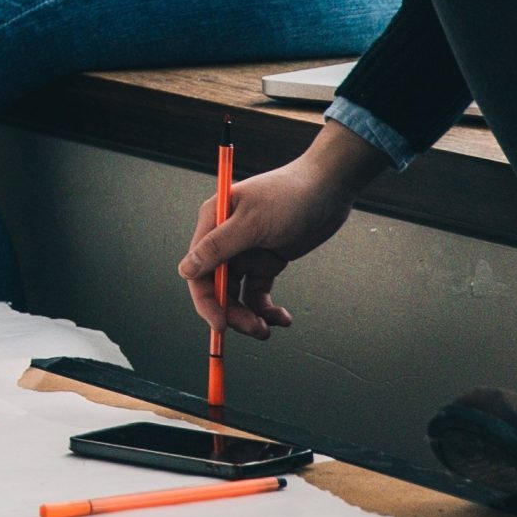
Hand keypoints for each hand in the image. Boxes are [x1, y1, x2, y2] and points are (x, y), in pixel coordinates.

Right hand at [176, 124, 387, 339]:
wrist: (330, 187)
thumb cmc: (290, 196)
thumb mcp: (253, 223)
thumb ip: (218, 247)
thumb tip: (185, 270)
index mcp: (212, 224)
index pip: (198, 270)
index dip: (206, 300)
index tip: (220, 325)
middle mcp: (225, 240)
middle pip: (217, 288)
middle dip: (233, 312)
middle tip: (255, 330)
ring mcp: (246, 252)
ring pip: (238, 294)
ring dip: (250, 314)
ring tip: (270, 327)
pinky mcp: (267, 261)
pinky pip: (259, 292)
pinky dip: (267, 308)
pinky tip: (282, 317)